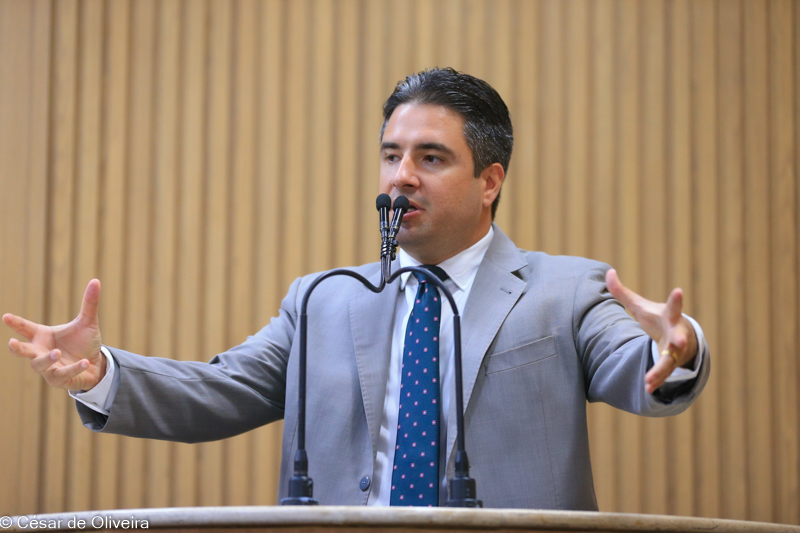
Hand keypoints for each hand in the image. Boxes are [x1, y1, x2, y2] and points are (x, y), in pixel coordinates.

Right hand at [4, 279, 104, 390]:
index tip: (6, 317)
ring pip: (40, 365)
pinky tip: (84, 362)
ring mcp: (48, 367)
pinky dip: (73, 368)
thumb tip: (96, 280)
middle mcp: (41, 351)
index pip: (26, 328)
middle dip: (17, 348)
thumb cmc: (84, 343)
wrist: (95, 364)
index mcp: (43, 336)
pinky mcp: (59, 379)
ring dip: (47, 358)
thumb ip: (89, 304)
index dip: (16, 323)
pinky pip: (64, 374)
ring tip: (56, 352)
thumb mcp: (88, 322)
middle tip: (12, 343)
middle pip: (23, 351)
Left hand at [605, 269, 697, 393]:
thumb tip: (608, 271)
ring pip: (669, 361)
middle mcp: (676, 334)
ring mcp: (676, 350)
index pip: (673, 306)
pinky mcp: (671, 364)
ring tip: (649, 381)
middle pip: (678, 337)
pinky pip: (664, 373)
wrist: (679, 339)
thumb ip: (621, 291)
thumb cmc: (656, 318)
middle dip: (680, 340)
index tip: (679, 291)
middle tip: (680, 342)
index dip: (676, 300)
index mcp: (668, 316)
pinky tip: (647, 389)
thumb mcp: (638, 305)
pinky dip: (656, 381)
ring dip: (660, 371)